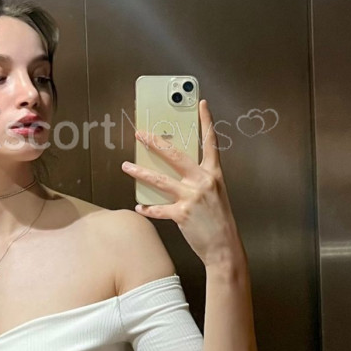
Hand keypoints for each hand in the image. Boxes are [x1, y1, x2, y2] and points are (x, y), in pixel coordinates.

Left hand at [121, 98, 244, 266]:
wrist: (225, 247)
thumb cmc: (219, 220)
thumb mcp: (215, 193)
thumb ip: (198, 179)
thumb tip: (176, 171)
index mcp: (214, 173)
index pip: (210, 142)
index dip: (206, 121)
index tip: (202, 104)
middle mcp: (203, 181)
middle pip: (175, 156)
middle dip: (155, 143)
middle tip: (140, 134)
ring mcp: (192, 197)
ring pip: (159, 180)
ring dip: (140, 172)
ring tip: (126, 166)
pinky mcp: (181, 214)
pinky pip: (158, 208)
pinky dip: (148, 208)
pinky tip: (140, 207)